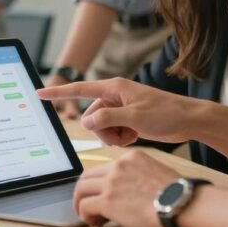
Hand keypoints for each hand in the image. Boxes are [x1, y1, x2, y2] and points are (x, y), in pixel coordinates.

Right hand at [37, 77, 198, 145]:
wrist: (188, 120)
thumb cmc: (166, 113)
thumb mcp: (135, 117)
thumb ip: (108, 119)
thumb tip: (86, 121)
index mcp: (114, 88)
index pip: (80, 90)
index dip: (58, 92)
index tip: (39, 93)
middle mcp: (114, 96)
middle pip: (91, 116)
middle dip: (102, 130)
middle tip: (122, 134)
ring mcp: (120, 109)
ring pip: (100, 126)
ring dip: (111, 136)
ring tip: (130, 136)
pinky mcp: (126, 119)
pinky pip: (111, 131)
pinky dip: (119, 137)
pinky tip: (134, 136)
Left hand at [73, 149, 179, 226]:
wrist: (182, 203)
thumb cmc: (178, 193)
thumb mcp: (157, 171)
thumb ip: (139, 174)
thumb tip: (132, 190)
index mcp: (131, 157)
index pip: (105, 167)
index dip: (99, 182)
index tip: (100, 193)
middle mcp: (118, 166)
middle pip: (87, 175)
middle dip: (82, 190)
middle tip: (84, 203)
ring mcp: (111, 182)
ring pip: (81, 189)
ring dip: (80, 203)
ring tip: (87, 215)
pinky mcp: (108, 201)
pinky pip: (85, 206)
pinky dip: (85, 216)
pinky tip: (94, 222)